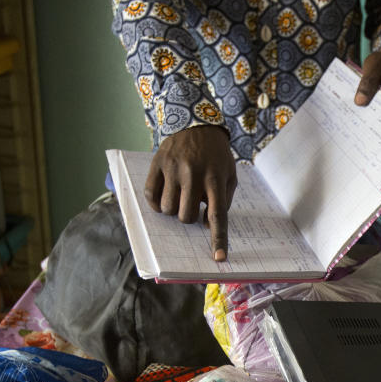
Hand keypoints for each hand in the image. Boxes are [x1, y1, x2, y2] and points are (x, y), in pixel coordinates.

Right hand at [144, 125, 236, 261]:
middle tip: (193, 203)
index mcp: (215, 178)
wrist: (196, 124)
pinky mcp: (157, 164)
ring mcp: (173, 169)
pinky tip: (165, 196)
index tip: (219, 258)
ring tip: (180, 196)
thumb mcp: (229, 174)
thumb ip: (223, 200)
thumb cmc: (216, 155)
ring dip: (173, 210)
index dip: (218, 238)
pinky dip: (157, 203)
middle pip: (187, 216)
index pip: (217, 215)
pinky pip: (151, 196)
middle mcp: (193, 174)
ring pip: (168, 210)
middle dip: (189, 217)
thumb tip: (207, 224)